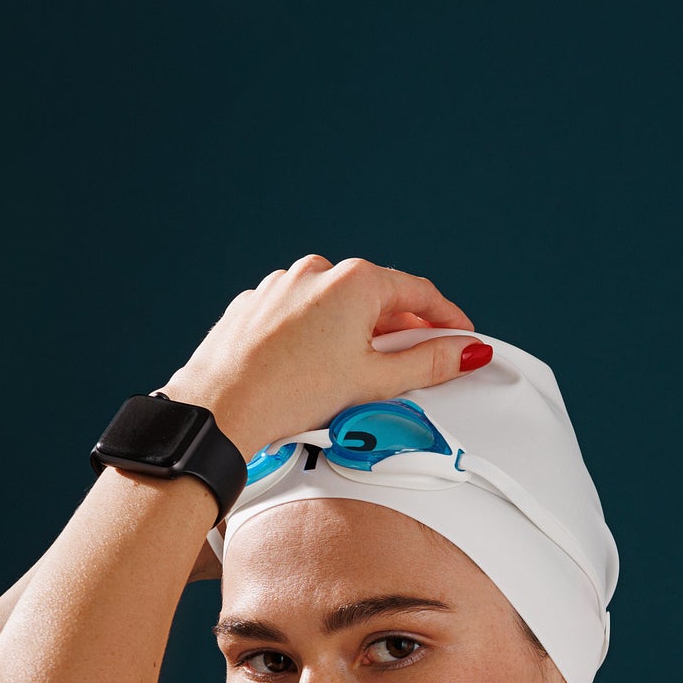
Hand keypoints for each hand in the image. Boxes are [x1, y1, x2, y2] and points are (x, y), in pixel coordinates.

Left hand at [160, 256, 487, 463]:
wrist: (220, 409)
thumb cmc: (285, 393)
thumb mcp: (375, 382)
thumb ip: (429, 364)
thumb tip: (463, 352)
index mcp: (354, 281)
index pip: (419, 293)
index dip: (446, 320)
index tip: (459, 337)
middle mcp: (316, 273)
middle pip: (377, 300)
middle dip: (398, 332)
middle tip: (411, 366)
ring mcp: (281, 286)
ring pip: (335, 309)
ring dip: (354, 337)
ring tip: (352, 380)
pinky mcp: (255, 306)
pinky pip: (299, 318)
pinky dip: (316, 339)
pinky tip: (312, 373)